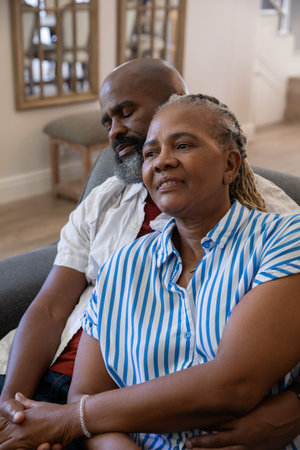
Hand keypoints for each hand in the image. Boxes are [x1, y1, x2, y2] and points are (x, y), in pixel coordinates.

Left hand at [0, 393, 79, 448]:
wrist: (72, 418)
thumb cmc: (56, 412)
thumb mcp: (39, 405)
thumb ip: (26, 402)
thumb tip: (16, 395)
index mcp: (19, 419)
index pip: (0, 428)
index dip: (0, 432)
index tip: (2, 433)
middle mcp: (19, 429)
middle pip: (1, 441)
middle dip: (2, 442)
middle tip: (6, 442)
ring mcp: (25, 440)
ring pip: (5, 448)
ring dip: (10, 448)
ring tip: (15, 446)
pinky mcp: (34, 447)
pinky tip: (25, 449)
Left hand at [185, 393, 299, 449]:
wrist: (293, 414)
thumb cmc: (273, 403)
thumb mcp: (252, 401)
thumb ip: (237, 405)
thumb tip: (222, 402)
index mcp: (240, 418)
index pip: (216, 423)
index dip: (203, 426)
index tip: (191, 425)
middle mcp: (243, 433)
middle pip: (216, 441)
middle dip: (200, 444)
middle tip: (187, 444)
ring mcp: (250, 446)